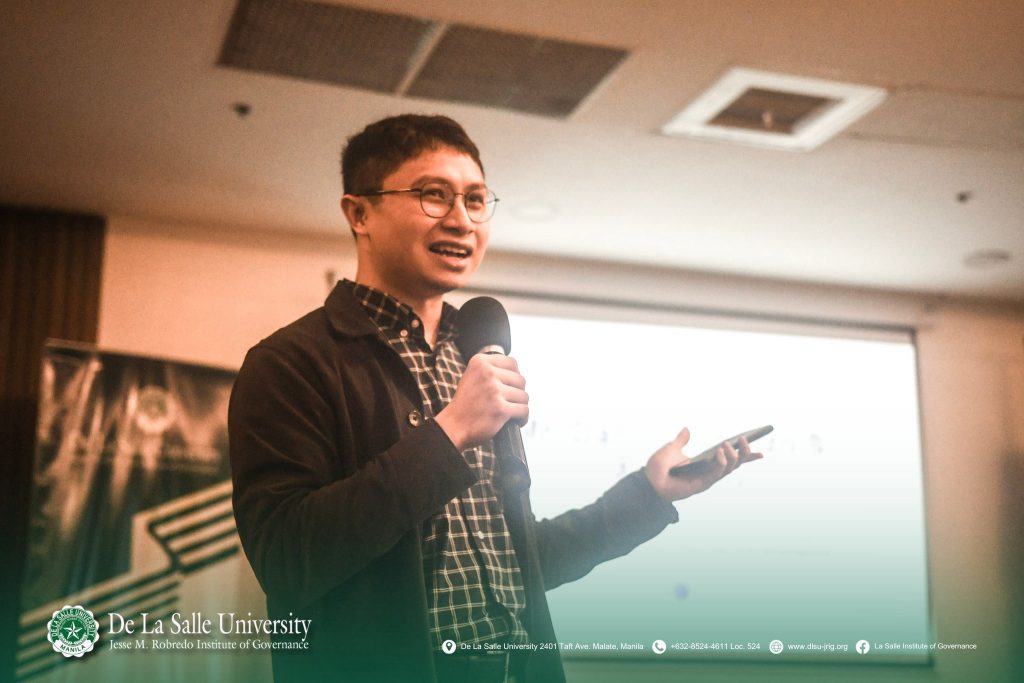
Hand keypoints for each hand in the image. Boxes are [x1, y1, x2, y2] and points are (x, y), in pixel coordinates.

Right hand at [435, 354, 528, 450]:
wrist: (453, 426)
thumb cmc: (466, 404)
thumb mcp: (473, 377)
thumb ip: (492, 370)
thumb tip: (517, 373)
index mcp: (480, 362)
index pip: (512, 363)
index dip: (514, 376)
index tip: (509, 387)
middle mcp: (487, 372)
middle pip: (520, 380)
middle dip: (517, 393)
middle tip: (508, 403)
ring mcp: (494, 390)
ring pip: (524, 396)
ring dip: (519, 406)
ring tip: (509, 412)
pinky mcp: (500, 408)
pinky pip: (524, 410)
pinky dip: (523, 418)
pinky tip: (516, 421)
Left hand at [644, 427, 762, 501]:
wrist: (648, 481)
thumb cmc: (658, 468)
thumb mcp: (671, 448)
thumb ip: (681, 440)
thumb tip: (686, 429)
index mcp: (705, 463)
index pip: (730, 459)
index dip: (746, 457)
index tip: (762, 453)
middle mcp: (709, 472)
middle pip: (734, 464)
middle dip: (744, 453)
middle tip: (744, 440)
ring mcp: (707, 479)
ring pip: (728, 469)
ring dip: (732, 456)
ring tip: (728, 445)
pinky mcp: (702, 484)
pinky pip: (716, 473)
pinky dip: (721, 463)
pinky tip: (720, 453)